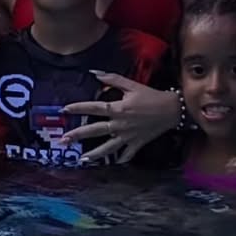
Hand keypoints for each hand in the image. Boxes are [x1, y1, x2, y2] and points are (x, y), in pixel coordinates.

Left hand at [60, 72, 177, 163]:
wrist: (172, 109)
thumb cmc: (151, 96)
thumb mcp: (131, 85)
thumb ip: (111, 78)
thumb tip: (94, 72)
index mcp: (117, 108)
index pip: (93, 108)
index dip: (78, 108)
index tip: (65, 109)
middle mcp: (120, 124)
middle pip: (95, 130)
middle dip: (78, 135)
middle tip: (64, 141)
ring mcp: (128, 136)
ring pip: (108, 148)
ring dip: (94, 154)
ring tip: (82, 159)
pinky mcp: (138, 143)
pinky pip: (127, 154)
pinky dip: (120, 159)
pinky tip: (113, 163)